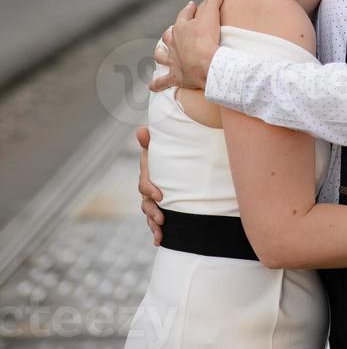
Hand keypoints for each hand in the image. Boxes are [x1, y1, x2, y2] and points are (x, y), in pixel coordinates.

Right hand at [136, 126, 163, 245]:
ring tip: (161, 233)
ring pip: (150, 215)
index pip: (144, 185)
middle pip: (146, 204)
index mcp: (148, 175)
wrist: (180, 162)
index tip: (160, 196)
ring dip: (154, 225)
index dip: (150, 190)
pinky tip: (159, 241)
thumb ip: (150, 140)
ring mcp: (154, 202)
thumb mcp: (160, 147)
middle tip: (162, 219)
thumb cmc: (168, 153)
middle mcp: (149, 190)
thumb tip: (141, 130)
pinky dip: (156, 233)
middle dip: (152, 212)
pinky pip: (156, 224)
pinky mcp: (162, 210)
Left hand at [149, 0, 225, 92]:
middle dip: (171, 32)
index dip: (188, 10)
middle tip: (175, 30)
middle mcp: (173, 44)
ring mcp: (173, 61)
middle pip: (168, 35)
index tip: (191, 6)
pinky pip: (163, 81)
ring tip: (160, 52)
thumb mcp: (212, 15)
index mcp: (181, 28)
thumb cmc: (208, 40)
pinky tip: (152, 86)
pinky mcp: (176, 76)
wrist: (207, 66)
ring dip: (160, 53)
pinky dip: (157, 84)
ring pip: (161, 55)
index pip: (184, 15)